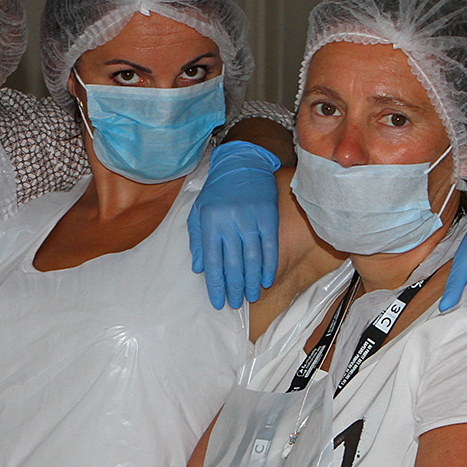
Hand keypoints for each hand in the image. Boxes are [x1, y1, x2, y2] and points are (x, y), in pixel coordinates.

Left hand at [189, 141, 281, 309]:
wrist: (242, 163)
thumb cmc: (217, 190)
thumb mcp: (198, 211)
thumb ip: (197, 239)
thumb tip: (199, 268)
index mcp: (210, 222)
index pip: (212, 262)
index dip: (216, 285)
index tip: (218, 301)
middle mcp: (230, 222)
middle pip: (233, 264)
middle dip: (235, 287)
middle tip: (236, 303)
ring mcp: (250, 218)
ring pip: (252, 259)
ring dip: (252, 281)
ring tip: (251, 296)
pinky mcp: (268, 215)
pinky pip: (269, 246)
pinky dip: (268, 266)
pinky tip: (266, 280)